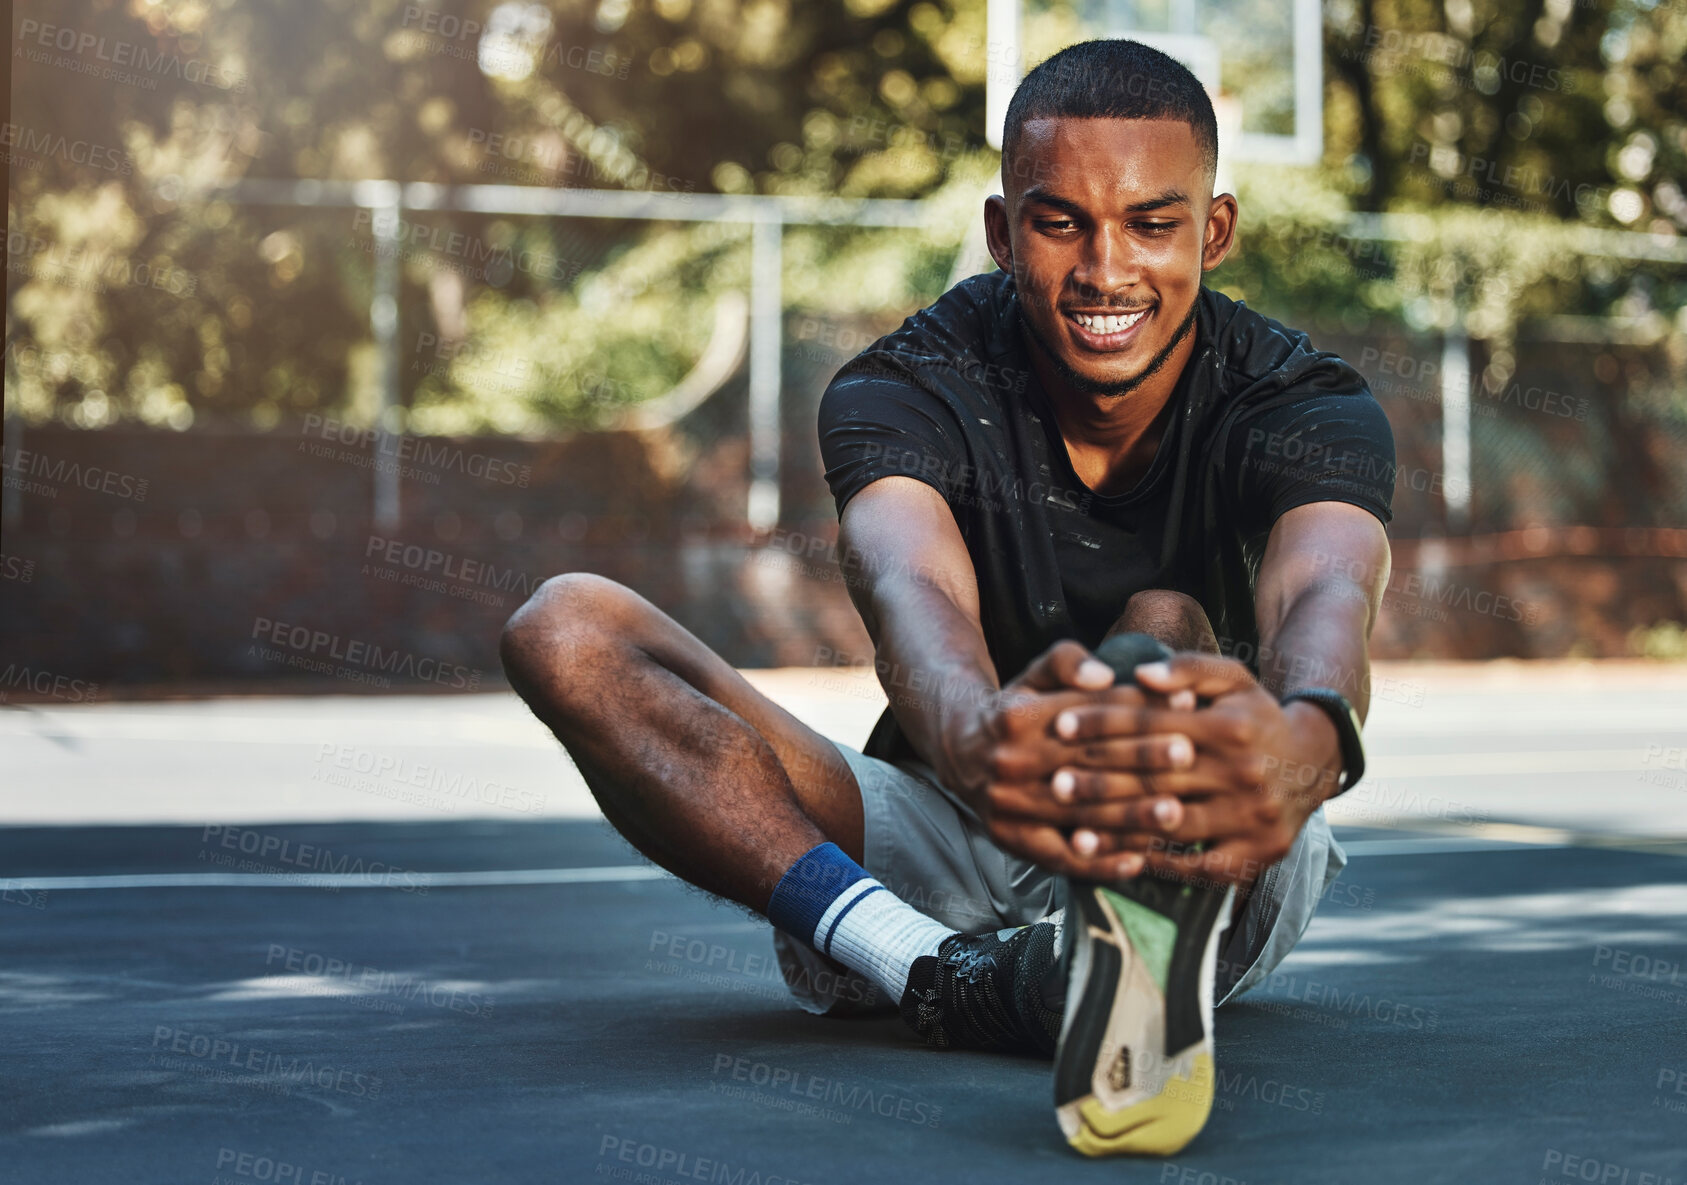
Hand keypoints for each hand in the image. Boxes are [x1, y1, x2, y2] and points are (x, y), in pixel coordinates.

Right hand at [939, 640, 1199, 878]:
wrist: (960, 753)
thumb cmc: (1014, 709)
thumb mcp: (1032, 675)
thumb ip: (1067, 663)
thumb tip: (1104, 675)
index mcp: (1017, 717)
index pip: (1089, 714)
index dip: (1138, 711)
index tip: (1184, 709)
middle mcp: (1010, 762)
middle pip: (1087, 762)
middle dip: (1143, 759)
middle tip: (1190, 755)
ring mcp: (1008, 805)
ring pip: (1080, 813)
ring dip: (1131, 816)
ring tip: (1177, 812)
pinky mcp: (1009, 839)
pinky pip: (1060, 857)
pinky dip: (1100, 863)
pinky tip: (1137, 862)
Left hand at [1056, 654, 1342, 886]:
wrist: (1313, 762)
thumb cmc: (1255, 717)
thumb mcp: (1233, 679)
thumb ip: (1188, 669)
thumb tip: (1139, 675)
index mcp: (1231, 727)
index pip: (1155, 724)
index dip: (1104, 724)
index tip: (1060, 725)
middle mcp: (1243, 773)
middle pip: (1158, 778)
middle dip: (1100, 780)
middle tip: (1054, 782)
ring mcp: (1252, 817)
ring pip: (1172, 827)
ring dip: (1119, 831)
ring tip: (1073, 832)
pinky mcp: (1257, 853)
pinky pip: (1200, 867)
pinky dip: (1159, 865)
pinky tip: (1120, 861)